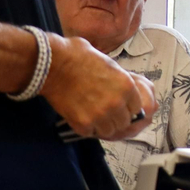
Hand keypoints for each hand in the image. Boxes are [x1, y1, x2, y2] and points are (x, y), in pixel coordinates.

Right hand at [42, 34, 157, 139]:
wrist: (52, 65)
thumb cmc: (77, 56)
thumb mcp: (107, 62)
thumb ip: (118, 78)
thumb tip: (119, 85)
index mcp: (127, 86)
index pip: (137, 108)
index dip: (127, 107)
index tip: (119, 106)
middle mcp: (117, 103)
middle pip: (124, 122)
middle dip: (116, 119)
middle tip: (104, 113)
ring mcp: (100, 115)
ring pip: (109, 131)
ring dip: (102, 126)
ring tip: (93, 117)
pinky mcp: (83, 124)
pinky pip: (90, 133)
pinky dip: (85, 128)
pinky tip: (80, 117)